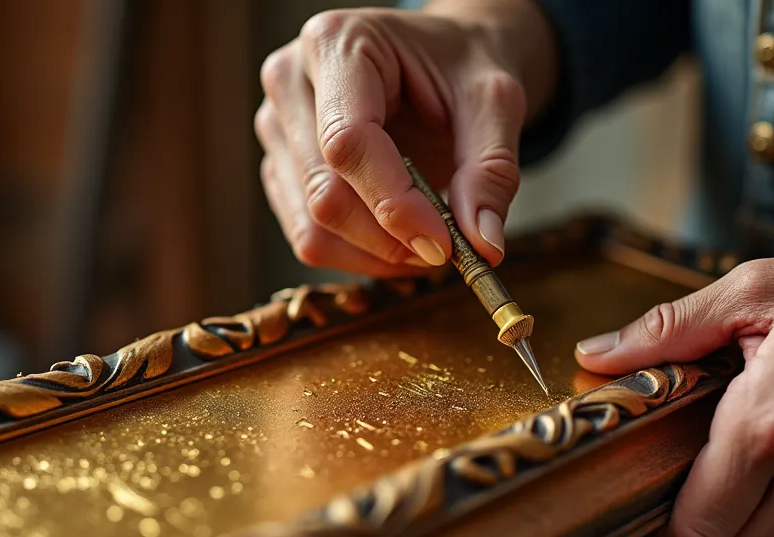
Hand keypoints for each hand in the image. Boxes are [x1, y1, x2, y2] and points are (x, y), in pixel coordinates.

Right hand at [255, 2, 555, 276]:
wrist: (446, 56)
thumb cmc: (464, 65)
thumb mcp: (495, 101)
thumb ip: (491, 169)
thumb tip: (483, 245)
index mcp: (336, 43)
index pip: (347, 142)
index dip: (394, 204)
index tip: (444, 244)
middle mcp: (290, 82)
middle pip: (325, 194)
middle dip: (391, 240)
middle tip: (449, 251)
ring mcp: (278, 129)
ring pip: (312, 229)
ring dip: (376, 257)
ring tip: (430, 246)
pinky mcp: (282, 168)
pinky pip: (310, 239)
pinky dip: (361, 257)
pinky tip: (402, 242)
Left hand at [574, 233, 773, 536]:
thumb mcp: (757, 289)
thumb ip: (668, 329)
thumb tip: (598, 355)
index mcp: (769, 423)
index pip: (693, 524)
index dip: (655, 521)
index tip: (642, 490)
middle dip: (685, 533)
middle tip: (672, 487)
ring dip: (731, 527)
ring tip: (722, 471)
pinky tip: (773, 464)